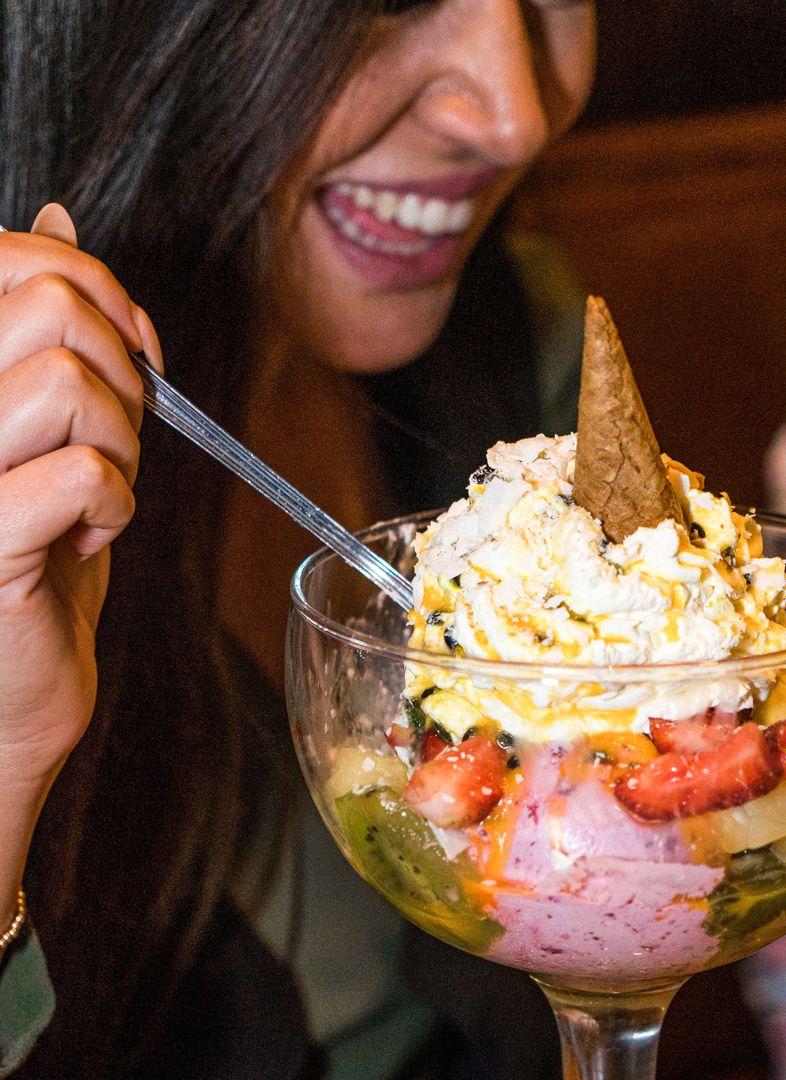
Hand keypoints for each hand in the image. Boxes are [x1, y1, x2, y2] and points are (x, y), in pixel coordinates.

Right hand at [0, 205, 161, 803]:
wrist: (5, 696)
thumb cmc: (31, 558)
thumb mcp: (43, 428)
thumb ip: (44, 331)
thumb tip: (54, 218)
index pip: (11, 257)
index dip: (98, 288)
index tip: (137, 355)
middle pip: (51, 304)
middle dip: (124, 369)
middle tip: (118, 437)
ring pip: (70, 379)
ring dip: (122, 439)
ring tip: (100, 491)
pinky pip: (84, 474)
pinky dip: (117, 503)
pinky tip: (87, 536)